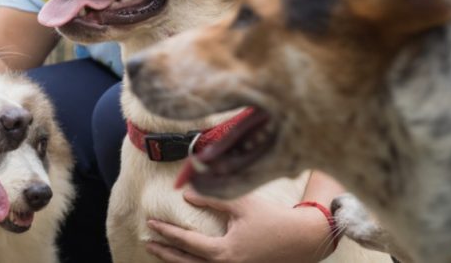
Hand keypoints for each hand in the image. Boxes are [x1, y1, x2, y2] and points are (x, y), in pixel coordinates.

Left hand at [144, 187, 336, 262]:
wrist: (303, 240)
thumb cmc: (272, 219)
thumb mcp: (241, 205)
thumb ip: (212, 200)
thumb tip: (186, 194)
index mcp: (224, 252)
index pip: (186, 242)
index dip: (166, 232)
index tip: (151, 223)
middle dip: (164, 252)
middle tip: (147, 241)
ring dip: (176, 262)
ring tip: (160, 253)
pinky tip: (186, 260)